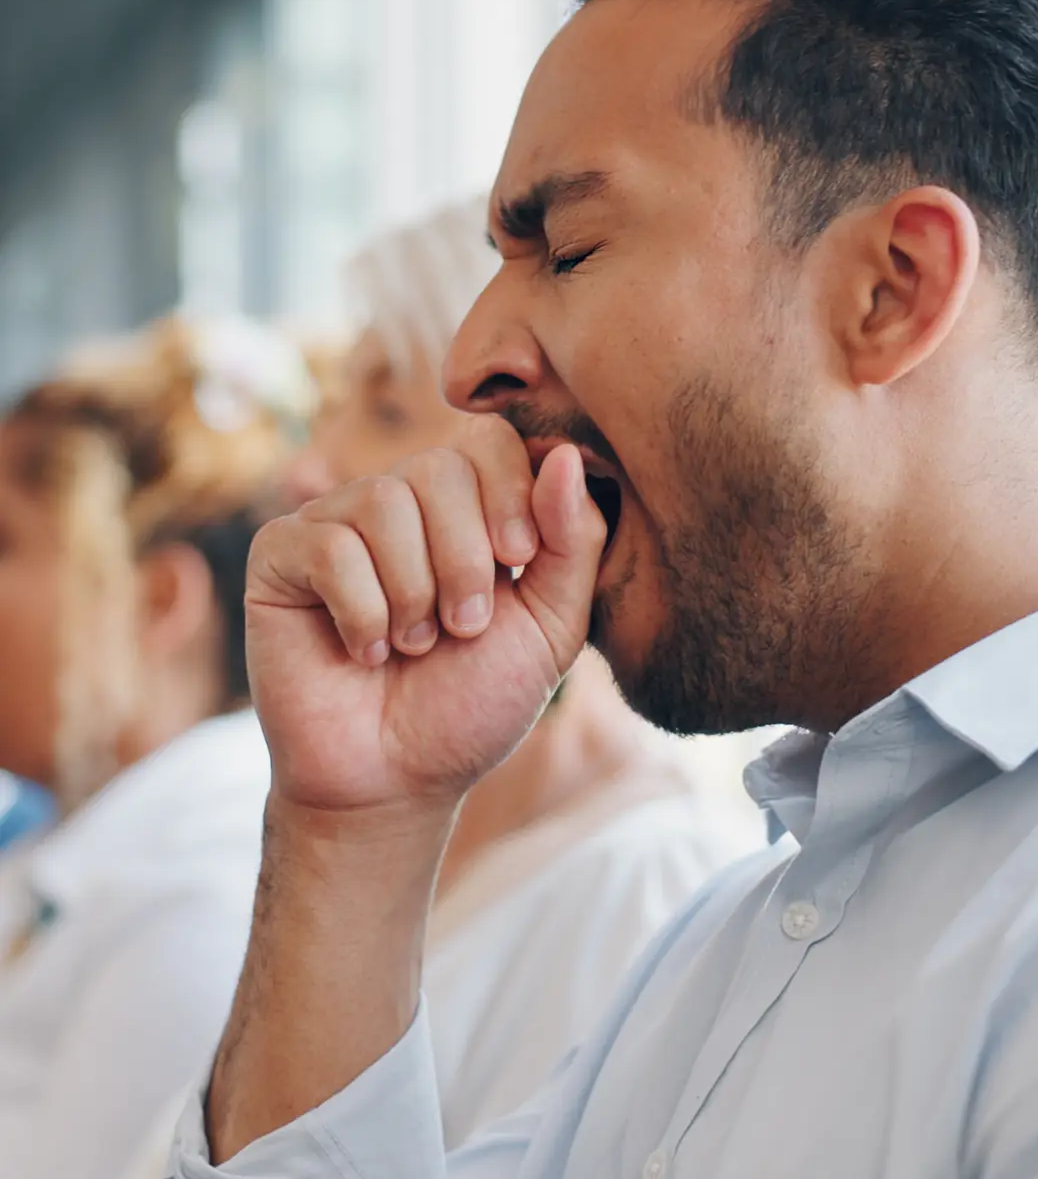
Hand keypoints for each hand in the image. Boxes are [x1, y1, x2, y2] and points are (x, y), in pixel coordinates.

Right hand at [244, 417, 605, 814]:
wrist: (396, 781)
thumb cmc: (474, 702)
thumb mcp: (551, 626)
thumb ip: (572, 540)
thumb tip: (564, 452)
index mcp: (467, 506)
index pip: (493, 441)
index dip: (510, 493)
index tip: (519, 560)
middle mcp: (400, 501)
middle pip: (439, 467)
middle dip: (465, 559)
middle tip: (464, 628)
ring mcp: (335, 522)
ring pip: (384, 502)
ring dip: (414, 592)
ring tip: (414, 646)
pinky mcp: (280, 555)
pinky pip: (329, 547)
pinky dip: (362, 612)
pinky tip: (365, 652)